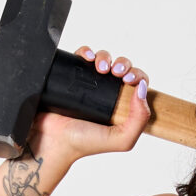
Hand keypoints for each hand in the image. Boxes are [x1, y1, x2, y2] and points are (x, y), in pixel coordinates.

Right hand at [33, 48, 152, 163]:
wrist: (53, 140)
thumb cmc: (84, 143)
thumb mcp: (122, 140)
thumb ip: (139, 120)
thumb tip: (142, 89)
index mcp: (121, 105)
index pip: (137, 82)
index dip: (136, 76)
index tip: (128, 80)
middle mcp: (106, 92)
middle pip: (122, 66)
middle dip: (122, 64)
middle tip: (115, 72)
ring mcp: (88, 83)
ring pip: (104, 58)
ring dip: (105, 57)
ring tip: (100, 68)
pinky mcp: (71, 75)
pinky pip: (82, 55)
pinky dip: (86, 51)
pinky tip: (87, 58)